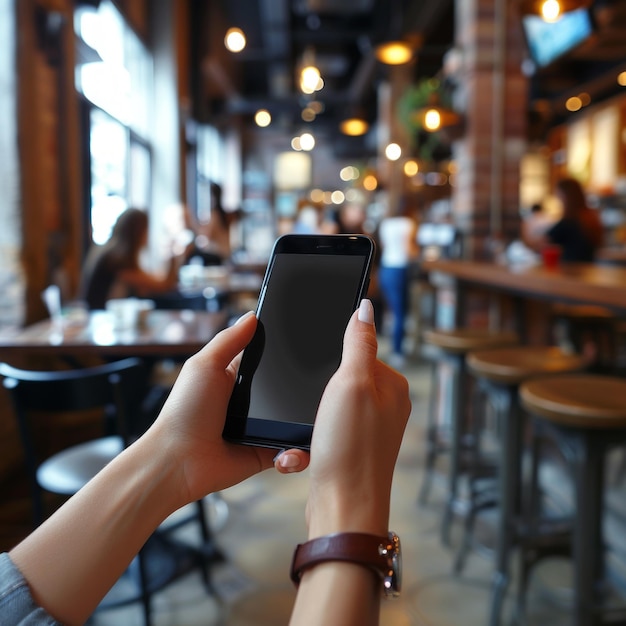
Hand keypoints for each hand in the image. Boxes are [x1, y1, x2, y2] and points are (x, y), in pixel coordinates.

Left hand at [142, 312, 308, 506]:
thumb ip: (229, 340)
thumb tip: (252, 315)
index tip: (309, 341)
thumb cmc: (184, 412)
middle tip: (323, 384)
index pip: (267, 359)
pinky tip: (295, 448)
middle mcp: (250, 402)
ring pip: (295, 418)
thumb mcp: (204, 365)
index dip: (286, 352)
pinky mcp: (267, 452)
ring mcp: (260, 427)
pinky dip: (299, 451)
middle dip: (303, 386)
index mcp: (235, 377)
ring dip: (306, 419)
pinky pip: (293, 449)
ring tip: (317, 418)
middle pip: (287, 387)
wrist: (179, 462)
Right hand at [276, 299, 411, 536]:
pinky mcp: (352, 448)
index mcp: (392, 385)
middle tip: (314, 410)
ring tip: (311, 437)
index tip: (318, 378)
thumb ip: (358, 342)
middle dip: (316, 393)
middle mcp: (386, 406)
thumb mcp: (351, 383)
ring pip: (326, 406)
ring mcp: (370, 429)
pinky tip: (308, 452)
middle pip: (339, 378)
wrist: (342, 508)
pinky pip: (323, 431)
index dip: (331, 361)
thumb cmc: (350, 447)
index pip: (359, 350)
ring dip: (309, 418)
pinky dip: (310, 439)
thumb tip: (365, 307)